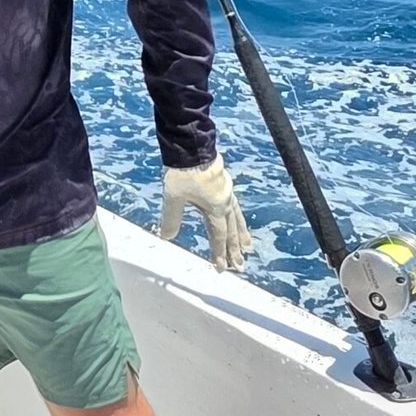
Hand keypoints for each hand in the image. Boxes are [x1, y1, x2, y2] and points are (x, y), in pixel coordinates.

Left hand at [159, 152, 250, 272]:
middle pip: (232, 229)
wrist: (192, 146)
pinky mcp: (224, 182)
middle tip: (240, 265)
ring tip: (248, 246)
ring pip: (237, 217)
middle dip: (235, 249)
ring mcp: (226, 191)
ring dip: (242, 233)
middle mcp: (225, 202)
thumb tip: (166, 237)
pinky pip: (234, 205)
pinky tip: (235, 215)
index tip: (222, 268)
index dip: (220, 253)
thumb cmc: (183, 172)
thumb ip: (172, 219)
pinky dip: (237, 215)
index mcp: (215, 208)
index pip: (219, 236)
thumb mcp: (174, 198)